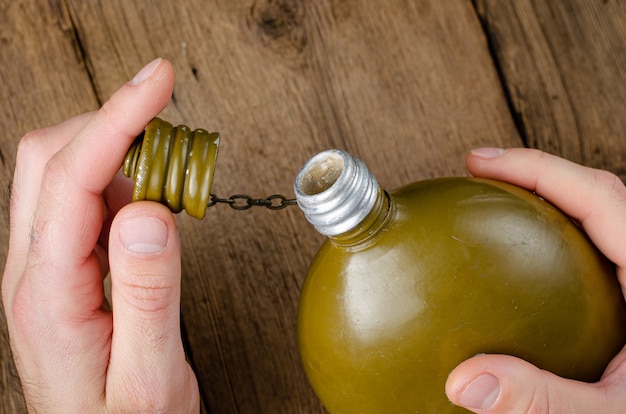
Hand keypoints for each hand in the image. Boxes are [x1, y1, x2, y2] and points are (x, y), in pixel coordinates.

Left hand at [2, 58, 199, 412]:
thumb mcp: (149, 371)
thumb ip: (148, 291)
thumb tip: (150, 210)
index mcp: (48, 294)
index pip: (74, 178)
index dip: (118, 119)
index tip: (156, 83)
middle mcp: (33, 272)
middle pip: (48, 158)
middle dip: (109, 120)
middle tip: (166, 113)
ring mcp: (45, 268)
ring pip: (63, 173)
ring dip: (118, 149)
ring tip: (173, 162)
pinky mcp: (64, 268)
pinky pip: (84, 201)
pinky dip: (123, 180)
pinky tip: (155, 197)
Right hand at [445, 147, 625, 412]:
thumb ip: (542, 400)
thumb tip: (462, 381)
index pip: (599, 198)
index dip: (539, 169)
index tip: (482, 163)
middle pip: (597, 194)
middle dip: (536, 172)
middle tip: (481, 170)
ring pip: (596, 220)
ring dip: (545, 199)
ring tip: (496, 198)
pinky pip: (589, 254)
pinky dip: (550, 238)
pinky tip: (517, 259)